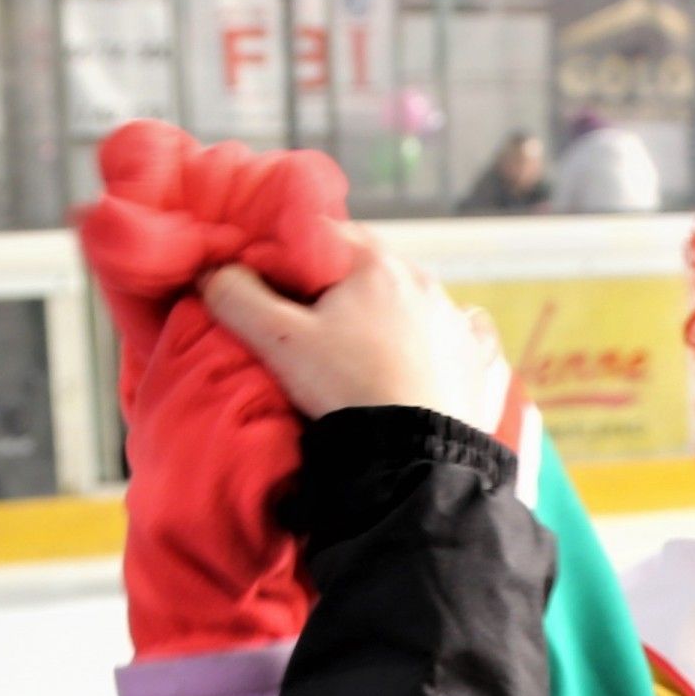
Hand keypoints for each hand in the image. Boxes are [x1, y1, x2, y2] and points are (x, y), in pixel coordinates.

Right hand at [205, 234, 507, 427]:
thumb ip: (238, 298)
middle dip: (342, 287)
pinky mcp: (480, 363)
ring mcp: (459, 323)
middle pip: (371, 270)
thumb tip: (213, 272)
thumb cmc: (346, 393)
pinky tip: (426, 360)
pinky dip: (443, 342)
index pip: (323, 236)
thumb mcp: (280, 343)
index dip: (292, 256)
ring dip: (391, 315)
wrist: (414, 459)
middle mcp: (426, 283)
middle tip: (315, 324)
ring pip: (416, 302)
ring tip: (364, 353)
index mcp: (376, 264)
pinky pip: (464, 338)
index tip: (274, 285)